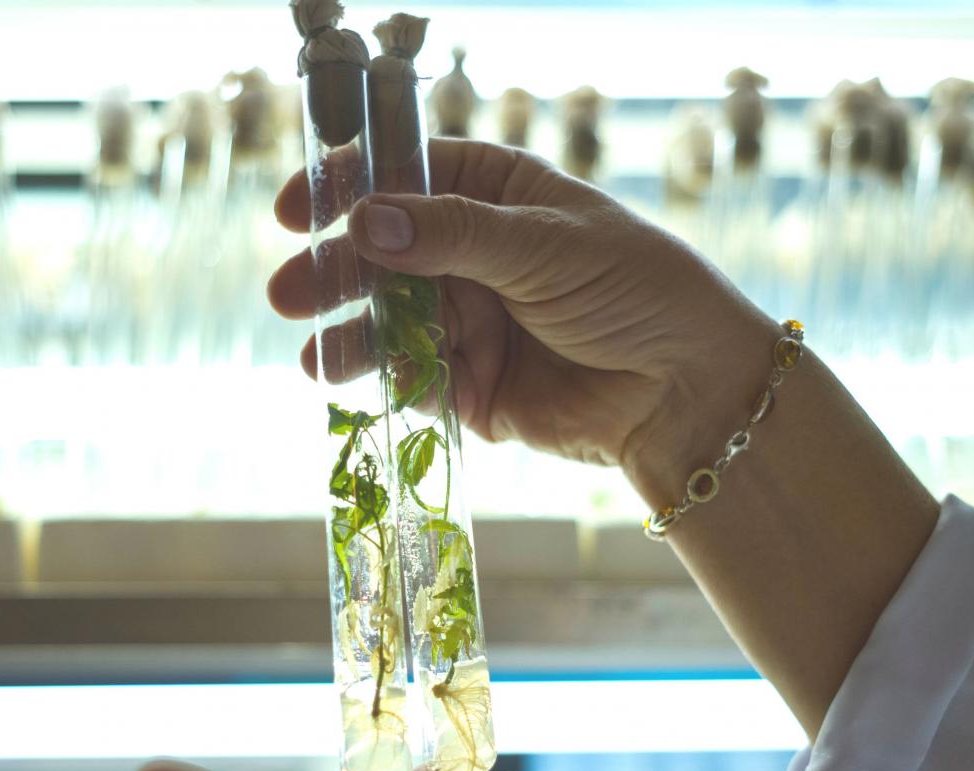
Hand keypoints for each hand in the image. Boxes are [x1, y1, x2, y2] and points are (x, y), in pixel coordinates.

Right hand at [269, 138, 776, 472]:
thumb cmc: (633, 290)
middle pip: (380, 254)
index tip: (296, 209)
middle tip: (289, 293)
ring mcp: (467, 319)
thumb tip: (367, 220)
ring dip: (346, 335)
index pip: (404, 177)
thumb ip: (455, 236)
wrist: (684, 390)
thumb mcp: (545, 245)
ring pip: (386, 321)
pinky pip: (410, 378)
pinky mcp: (468, 384)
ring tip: (316, 355)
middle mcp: (470, 253)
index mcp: (493, 194)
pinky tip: (354, 383)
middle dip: (333, 273)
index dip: (347, 188)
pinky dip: (383, 381)